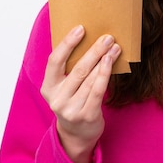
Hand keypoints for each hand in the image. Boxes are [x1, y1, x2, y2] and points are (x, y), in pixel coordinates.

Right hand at [40, 25, 120, 162]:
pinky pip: (97, 90)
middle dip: (94, 50)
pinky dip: (105, 74)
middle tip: (107, 37)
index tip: (80, 28)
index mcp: (47, 87)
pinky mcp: (86, 115)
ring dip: (104, 60)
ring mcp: (71, 109)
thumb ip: (70, 68)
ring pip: (90, 78)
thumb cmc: (74, 101)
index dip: (67, 43)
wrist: (77, 134)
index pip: (54, 61)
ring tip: (114, 47)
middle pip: (77, 69)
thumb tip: (89, 38)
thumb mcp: (65, 87)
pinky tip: (111, 62)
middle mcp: (57, 99)